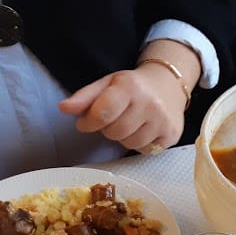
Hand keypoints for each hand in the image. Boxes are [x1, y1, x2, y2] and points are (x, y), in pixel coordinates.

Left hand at [59, 64, 186, 154]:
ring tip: (129, 124)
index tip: (85, 123)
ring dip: (124, 137)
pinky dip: (139, 144)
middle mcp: (150, 104)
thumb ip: (84, 97)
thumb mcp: (107, 84)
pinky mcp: (171, 135)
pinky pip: (145, 150)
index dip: (89, 122)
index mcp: (130, 87)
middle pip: (115, 132)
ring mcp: (163, 121)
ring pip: (130, 143)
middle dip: (108, 129)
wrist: (169, 85)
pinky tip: (143, 130)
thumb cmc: (133, 86)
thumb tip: (63, 109)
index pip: (103, 113)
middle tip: (114, 119)